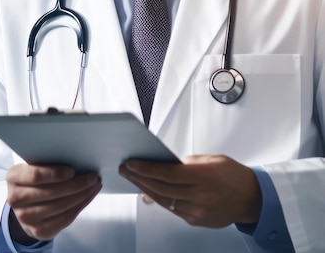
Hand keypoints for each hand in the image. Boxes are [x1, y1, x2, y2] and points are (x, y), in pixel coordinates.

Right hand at [6, 164, 101, 241]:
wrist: (24, 209)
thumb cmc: (33, 183)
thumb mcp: (31, 169)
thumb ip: (46, 165)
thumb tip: (77, 161)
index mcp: (13, 178)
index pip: (35, 176)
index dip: (55, 174)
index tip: (73, 170)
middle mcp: (16, 199)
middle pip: (52, 192)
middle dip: (77, 185)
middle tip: (92, 178)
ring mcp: (26, 217)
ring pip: (61, 206)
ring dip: (82, 196)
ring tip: (94, 186)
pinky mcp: (38, 231)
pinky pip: (65, 219)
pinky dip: (80, 207)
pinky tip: (87, 198)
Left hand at [118, 155, 261, 227]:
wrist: (255, 199)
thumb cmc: (235, 176)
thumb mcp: (213, 160)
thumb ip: (188, 162)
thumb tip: (167, 164)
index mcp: (202, 176)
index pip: (165, 173)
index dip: (145, 169)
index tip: (131, 164)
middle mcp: (199, 195)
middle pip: (160, 188)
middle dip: (140, 178)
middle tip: (126, 170)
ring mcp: (197, 211)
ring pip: (164, 200)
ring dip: (146, 189)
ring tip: (134, 179)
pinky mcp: (197, 220)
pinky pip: (172, 209)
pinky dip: (160, 199)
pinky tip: (151, 191)